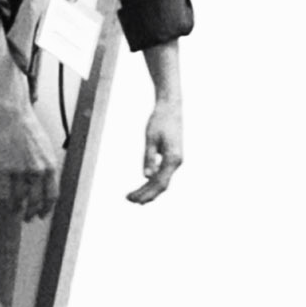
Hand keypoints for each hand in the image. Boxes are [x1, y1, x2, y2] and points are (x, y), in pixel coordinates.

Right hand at [0, 87, 62, 219]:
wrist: (14, 117)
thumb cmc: (30, 132)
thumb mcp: (46, 150)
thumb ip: (47, 169)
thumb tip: (47, 187)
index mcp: (51, 167)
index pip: (52, 196)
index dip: (47, 208)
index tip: (43, 215)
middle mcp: (37, 171)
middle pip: (36, 201)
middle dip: (32, 213)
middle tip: (29, 218)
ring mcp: (20, 170)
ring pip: (19, 199)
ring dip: (17, 210)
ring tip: (16, 214)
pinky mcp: (5, 168)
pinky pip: (4, 191)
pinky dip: (4, 200)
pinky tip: (4, 203)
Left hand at [132, 88, 187, 202]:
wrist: (171, 106)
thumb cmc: (159, 120)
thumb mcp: (151, 138)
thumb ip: (149, 157)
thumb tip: (146, 176)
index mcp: (173, 159)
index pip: (159, 183)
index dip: (146, 193)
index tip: (132, 199)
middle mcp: (177, 162)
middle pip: (161, 185)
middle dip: (145, 195)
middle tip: (128, 200)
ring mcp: (176, 160)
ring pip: (162, 181)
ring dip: (149, 190)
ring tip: (134, 197)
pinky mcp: (172, 157)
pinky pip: (163, 174)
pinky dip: (153, 182)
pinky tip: (144, 184)